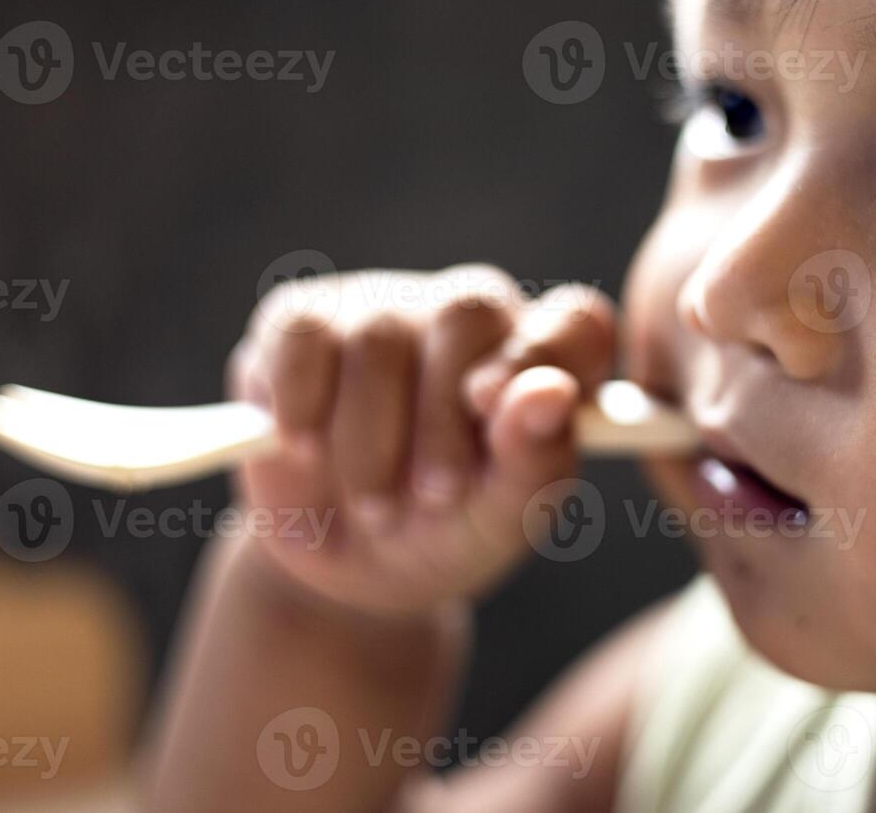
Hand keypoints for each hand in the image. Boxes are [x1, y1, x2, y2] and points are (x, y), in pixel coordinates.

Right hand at [225, 265, 615, 618]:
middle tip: (433, 498)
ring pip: (378, 336)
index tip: (494, 408)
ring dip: (371, 439)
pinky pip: (303, 335)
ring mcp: (384, 306)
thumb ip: (537, 459)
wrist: (340, 568)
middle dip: (442, 419)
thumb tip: (552, 392)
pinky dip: (302, 403)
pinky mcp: (304, 320)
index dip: (543, 353)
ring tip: (376, 504)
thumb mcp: (500, 521)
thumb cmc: (445, 535)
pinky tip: (307, 453)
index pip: (573, 319)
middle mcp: (468, 316)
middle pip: (465, 312)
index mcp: (540, 357)